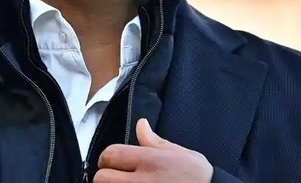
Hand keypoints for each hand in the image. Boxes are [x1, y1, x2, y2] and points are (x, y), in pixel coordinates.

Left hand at [95, 118, 213, 181]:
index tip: (111, 162)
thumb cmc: (198, 178)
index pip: (111, 154)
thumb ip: (155, 141)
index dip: (107, 157)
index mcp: (150, 161)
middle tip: (114, 177)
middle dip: (105, 177)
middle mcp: (141, 181)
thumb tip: (140, 124)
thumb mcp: (180, 153)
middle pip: (102, 178)